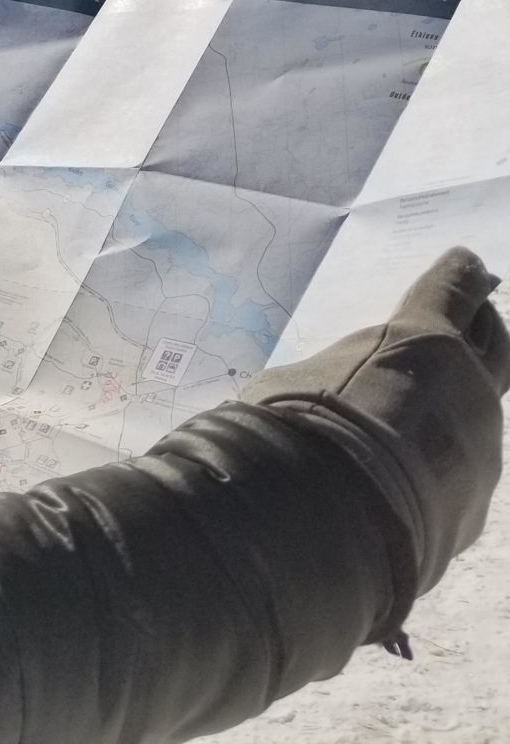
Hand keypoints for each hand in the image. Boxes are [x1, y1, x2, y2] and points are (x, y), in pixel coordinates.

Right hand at [244, 247, 509, 632]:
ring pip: (475, 421)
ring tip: (416, 421)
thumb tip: (325, 399)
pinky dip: (437, 474)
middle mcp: (469, 391)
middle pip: (494, 347)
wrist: (330, 524)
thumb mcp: (295, 383)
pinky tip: (403, 486)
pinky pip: (457, 481)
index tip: (470, 262)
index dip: (459, 274)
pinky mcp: (475, 512)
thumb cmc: (303, 427)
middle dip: (483, 331)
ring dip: (451, 414)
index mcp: (422, 340)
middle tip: (474, 322)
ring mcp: (481, 454)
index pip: (452, 289)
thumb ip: (332, 380)